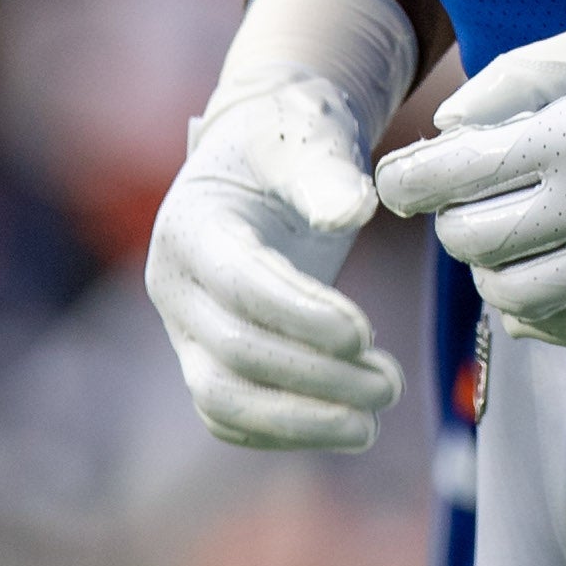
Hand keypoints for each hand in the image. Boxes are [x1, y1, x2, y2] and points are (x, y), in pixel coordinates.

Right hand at [145, 55, 407, 449]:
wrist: (263, 152)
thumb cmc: (289, 137)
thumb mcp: (309, 135)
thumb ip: (327, 171)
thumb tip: (350, 212)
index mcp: (192, 225)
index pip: (240, 285)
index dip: (302, 316)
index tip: (365, 334)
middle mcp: (175, 285)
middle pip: (232, 353)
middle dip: (316, 378)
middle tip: (390, 385)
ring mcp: (184, 328)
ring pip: (224, 400)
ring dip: (302, 420)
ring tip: (374, 420)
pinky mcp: (204, 357)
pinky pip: (231, 414)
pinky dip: (285, 431)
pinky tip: (346, 426)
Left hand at [375, 0, 565, 348]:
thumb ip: (522, 79)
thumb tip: (453, 126)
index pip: (454, 176)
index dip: (407, 180)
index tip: (396, 180)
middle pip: (474, 241)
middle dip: (453, 219)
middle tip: (465, 196)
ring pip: (514, 297)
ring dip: (494, 269)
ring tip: (509, 237)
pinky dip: (543, 316)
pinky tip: (548, 282)